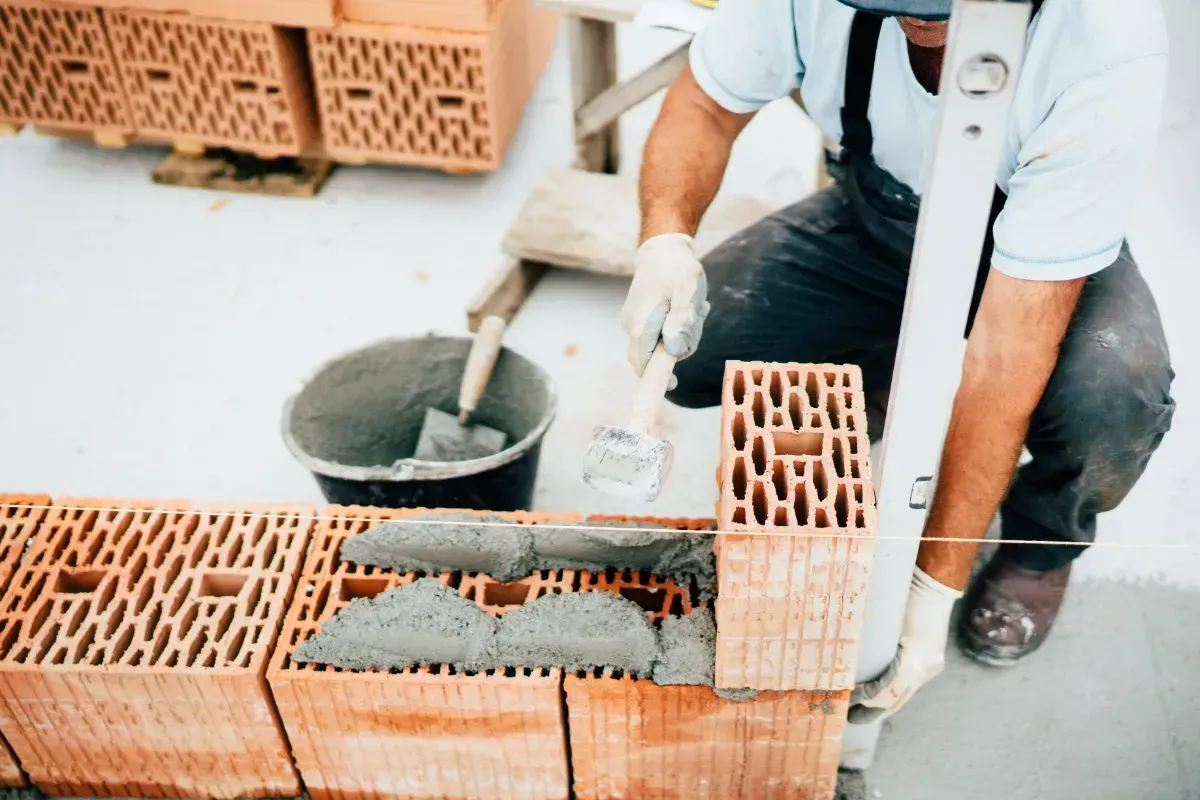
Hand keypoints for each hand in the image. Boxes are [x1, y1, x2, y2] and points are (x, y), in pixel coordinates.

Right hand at [620, 234, 709, 377]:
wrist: (662, 248)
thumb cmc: (677, 269)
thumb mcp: (688, 290)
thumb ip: (682, 320)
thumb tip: (673, 351)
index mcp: (640, 324)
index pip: (641, 363)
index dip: (654, 378)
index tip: (673, 384)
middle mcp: (631, 326)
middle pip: (655, 354)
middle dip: (681, 344)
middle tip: (698, 317)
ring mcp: (634, 321)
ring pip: (660, 343)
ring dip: (683, 332)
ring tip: (695, 306)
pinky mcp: (640, 317)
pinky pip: (659, 332)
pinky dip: (676, 324)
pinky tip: (687, 305)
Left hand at [848, 567, 962, 723]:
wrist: (934, 586)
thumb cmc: (906, 597)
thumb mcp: (884, 619)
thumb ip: (870, 642)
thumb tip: (844, 658)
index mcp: (915, 660)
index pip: (888, 692)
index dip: (867, 699)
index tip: (848, 700)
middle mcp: (926, 668)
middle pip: (898, 700)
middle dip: (875, 710)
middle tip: (853, 717)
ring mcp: (932, 665)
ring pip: (906, 693)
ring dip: (885, 702)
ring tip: (865, 708)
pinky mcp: (933, 661)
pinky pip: (912, 683)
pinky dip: (896, 689)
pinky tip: (882, 692)